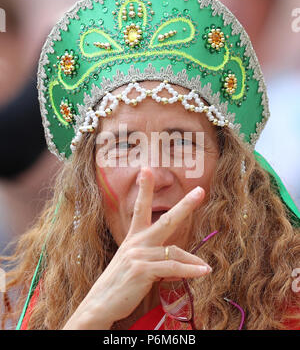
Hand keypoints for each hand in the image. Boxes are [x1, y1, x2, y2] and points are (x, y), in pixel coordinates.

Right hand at [63, 167, 210, 328]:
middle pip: (165, 220)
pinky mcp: (142, 270)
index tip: (146, 169)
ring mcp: (139, 255)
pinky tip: (203, 272)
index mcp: (132, 238)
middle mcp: (136, 242)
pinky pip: (173, 268)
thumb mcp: (133, 265)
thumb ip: (152, 257)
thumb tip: (175, 258)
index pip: (139, 209)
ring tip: (205, 267)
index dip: (144, 188)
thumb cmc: (118, 285)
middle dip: (185, 205)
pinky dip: (190, 271)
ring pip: (175, 252)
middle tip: (200, 191)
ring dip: (193, 262)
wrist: (99, 305)